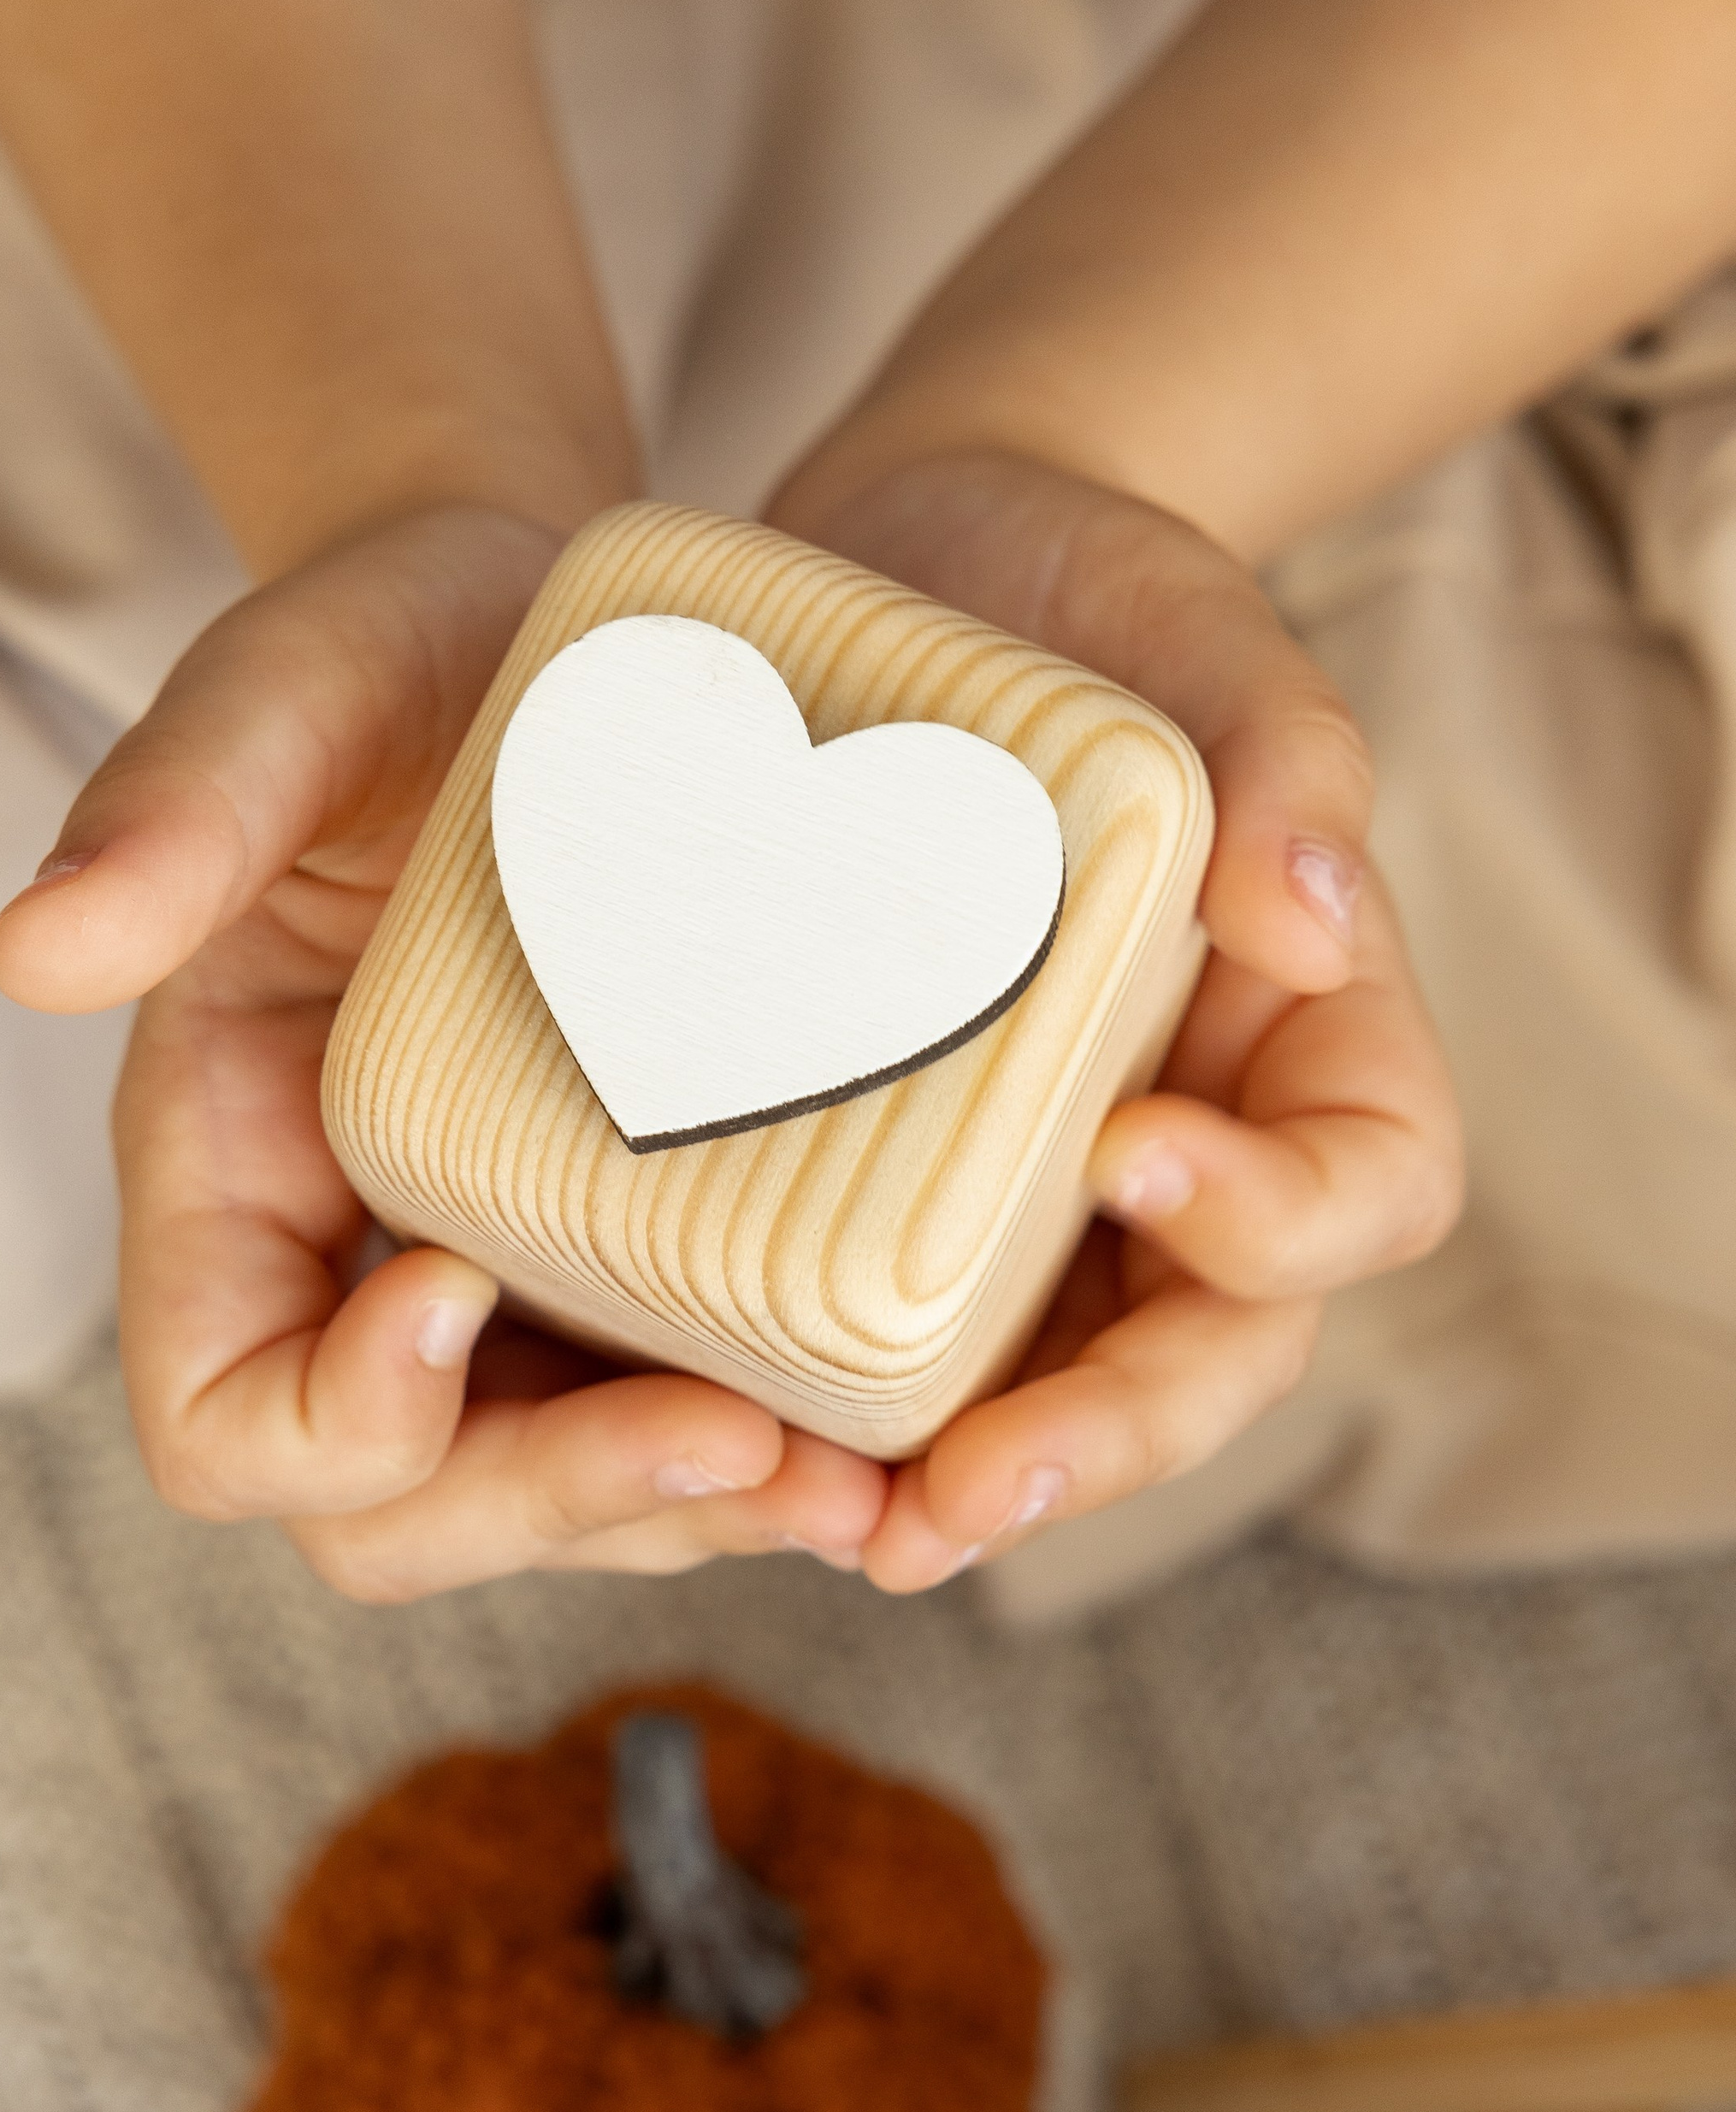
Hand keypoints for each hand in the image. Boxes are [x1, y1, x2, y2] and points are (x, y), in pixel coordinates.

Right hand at [0, 505, 888, 1596]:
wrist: (575, 630)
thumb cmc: (399, 645)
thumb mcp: (293, 693)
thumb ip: (176, 801)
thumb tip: (32, 950)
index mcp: (228, 1172)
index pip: (226, 1416)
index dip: (333, 1423)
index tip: (457, 1293)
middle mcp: (356, 1266)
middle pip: (408, 1511)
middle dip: (565, 1504)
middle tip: (744, 1441)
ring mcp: (512, 1286)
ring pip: (569, 1501)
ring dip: (700, 1514)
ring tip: (858, 1478)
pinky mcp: (648, 1261)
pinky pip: (687, 1415)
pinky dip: (782, 1449)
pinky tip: (900, 1430)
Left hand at [765, 449, 1463, 1591]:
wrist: (903, 579)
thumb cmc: (1082, 593)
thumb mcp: (1185, 624)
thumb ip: (1277, 746)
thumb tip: (1314, 905)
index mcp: (1311, 1036)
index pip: (1367, 1182)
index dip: (1277, 1218)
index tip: (1133, 1158)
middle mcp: (1194, 1143)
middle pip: (1204, 1347)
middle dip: (1101, 1439)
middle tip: (973, 1492)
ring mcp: (1043, 1188)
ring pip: (1049, 1385)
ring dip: (966, 1481)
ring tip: (857, 1532)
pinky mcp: (897, 1188)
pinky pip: (894, 1327)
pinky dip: (835, 1403)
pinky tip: (745, 1449)